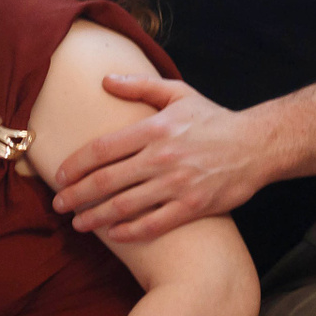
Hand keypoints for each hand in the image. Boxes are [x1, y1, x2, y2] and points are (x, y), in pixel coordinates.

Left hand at [50, 75, 263, 241]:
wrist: (257, 145)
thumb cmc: (213, 119)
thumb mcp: (179, 93)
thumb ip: (140, 85)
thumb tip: (105, 80)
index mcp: (155, 128)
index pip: (103, 148)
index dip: (76, 164)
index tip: (59, 175)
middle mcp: (162, 157)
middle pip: (107, 179)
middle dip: (77, 195)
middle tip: (58, 204)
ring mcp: (178, 184)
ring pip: (126, 205)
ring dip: (97, 217)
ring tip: (78, 224)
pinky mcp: (194, 207)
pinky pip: (155, 223)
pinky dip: (131, 231)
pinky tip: (114, 234)